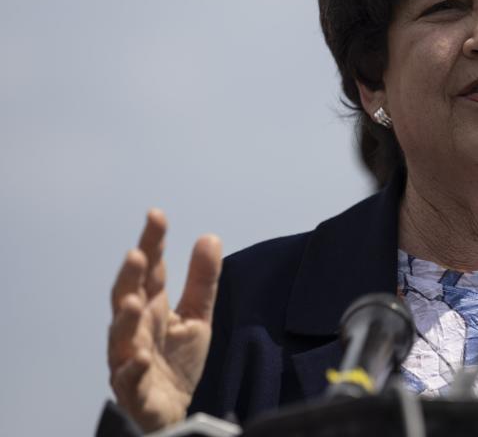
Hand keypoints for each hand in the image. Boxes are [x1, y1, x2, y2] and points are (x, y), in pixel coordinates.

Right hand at [108, 209, 221, 430]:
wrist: (173, 410)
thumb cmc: (178, 360)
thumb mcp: (197, 315)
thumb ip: (202, 280)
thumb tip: (209, 236)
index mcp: (151, 308)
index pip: (150, 271)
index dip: (151, 243)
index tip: (156, 215)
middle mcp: (134, 330)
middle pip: (126, 298)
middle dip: (129, 277)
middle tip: (137, 254)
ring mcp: (128, 360)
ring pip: (120, 337)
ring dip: (125, 320)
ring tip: (134, 302)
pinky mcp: (134, 391)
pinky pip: (129, 380)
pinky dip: (131, 369)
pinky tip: (139, 358)